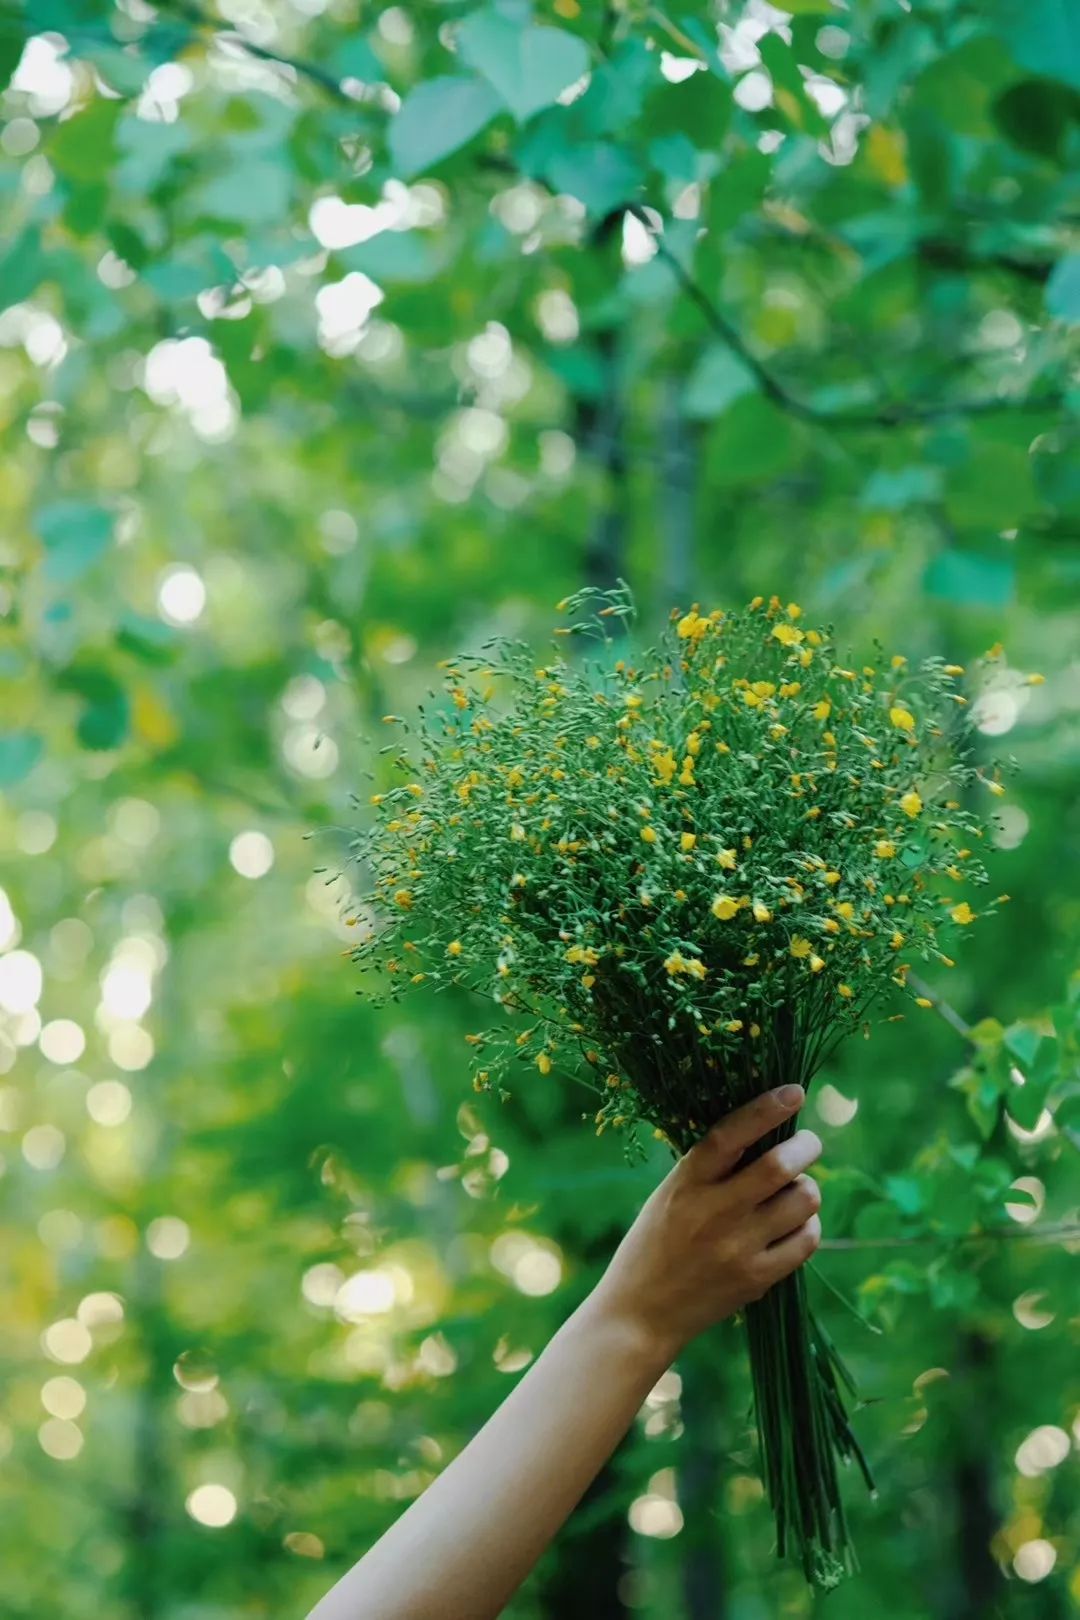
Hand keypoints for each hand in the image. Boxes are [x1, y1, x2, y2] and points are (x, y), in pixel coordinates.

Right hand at [590, 1086, 821, 1364]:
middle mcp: (714, 1212)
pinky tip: (796, 1224)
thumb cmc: (654, 1244)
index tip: (794, 1091)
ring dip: (809, 1188)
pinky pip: (806, 1240)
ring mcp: (737, 1248)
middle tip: (808, 1143)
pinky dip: (809, 1225)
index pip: (730, 1135)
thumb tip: (764, 1130)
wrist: (640, 1315)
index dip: (765, 1109)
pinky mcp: (756, 1279)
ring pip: (802, 1201)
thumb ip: (709, 1169)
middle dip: (806, 1146)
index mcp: (685, 1183)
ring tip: (797, 1190)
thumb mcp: (669, 1195)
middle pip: (780, 1166)